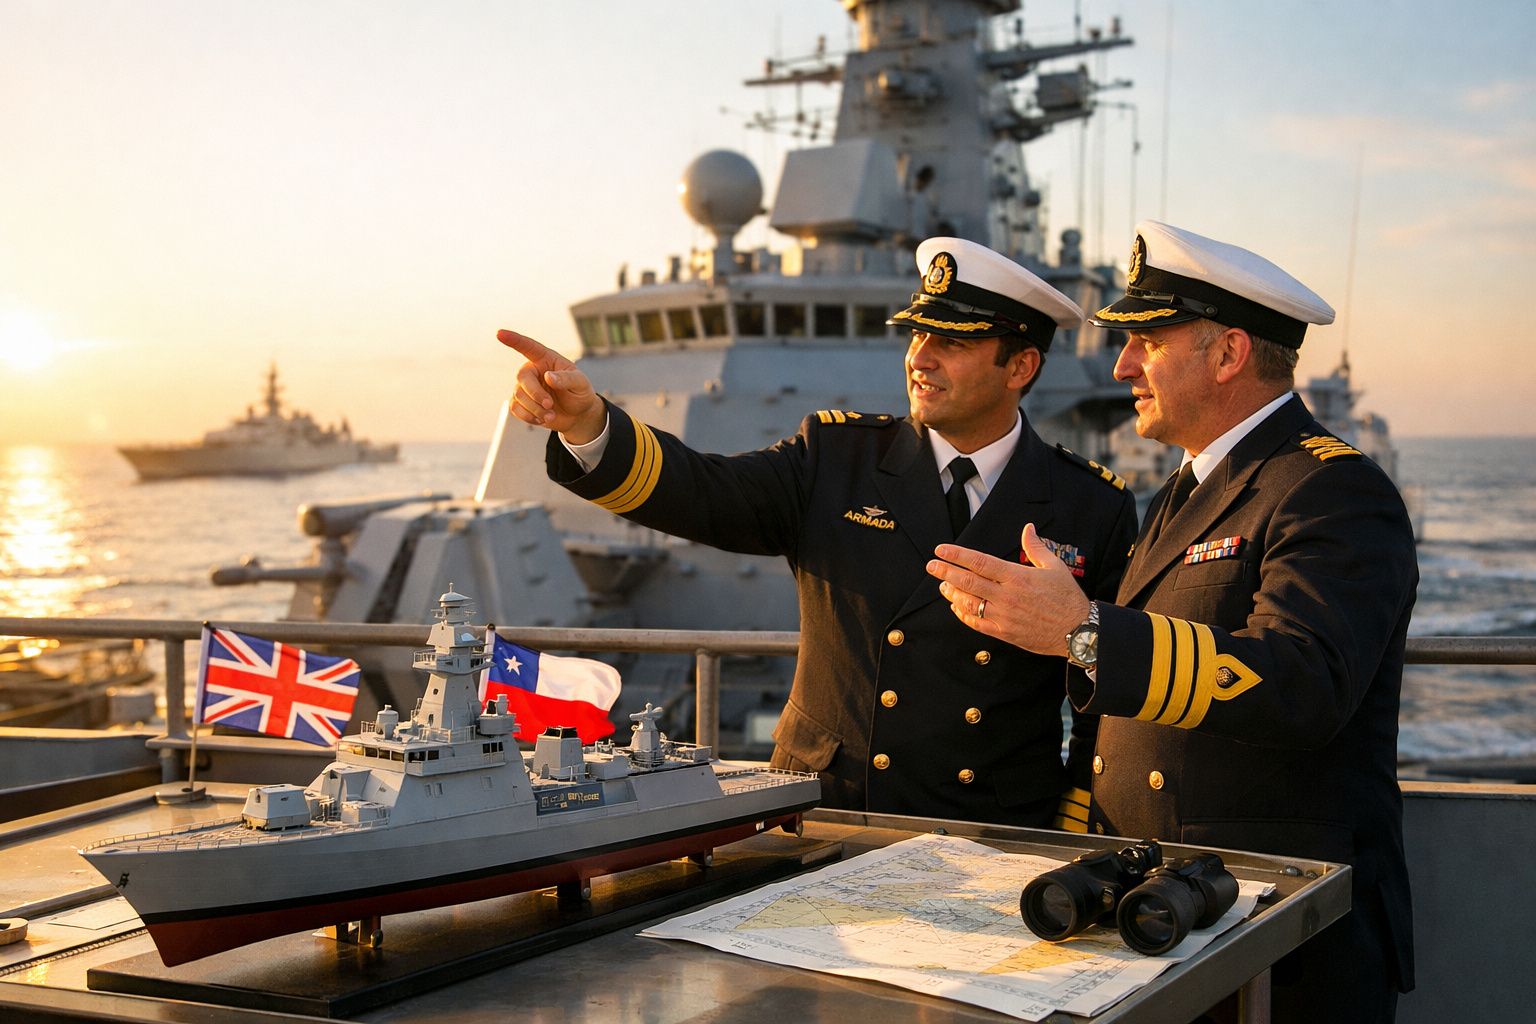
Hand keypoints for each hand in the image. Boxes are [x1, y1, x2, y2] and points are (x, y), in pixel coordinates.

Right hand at [496, 329, 605, 442]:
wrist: (578, 415)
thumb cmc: (579, 393)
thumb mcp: (580, 383)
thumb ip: (566, 378)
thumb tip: (548, 376)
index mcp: (546, 359)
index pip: (528, 347)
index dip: (514, 340)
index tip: (500, 333)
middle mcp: (533, 371)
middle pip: (522, 377)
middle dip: (535, 393)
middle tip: (549, 405)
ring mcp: (526, 387)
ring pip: (519, 396)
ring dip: (535, 409)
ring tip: (551, 415)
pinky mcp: (522, 403)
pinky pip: (515, 409)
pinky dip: (528, 417)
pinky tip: (541, 419)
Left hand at [927, 523, 1089, 655]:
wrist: (1078, 631)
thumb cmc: (1067, 598)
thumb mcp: (1055, 567)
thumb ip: (1036, 547)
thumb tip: (1028, 528)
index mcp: (1017, 576)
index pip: (980, 562)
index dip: (957, 555)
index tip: (941, 550)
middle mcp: (1007, 596)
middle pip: (968, 582)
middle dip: (946, 572)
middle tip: (931, 566)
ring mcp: (1004, 616)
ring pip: (969, 603)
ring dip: (952, 593)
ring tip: (943, 584)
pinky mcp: (1005, 633)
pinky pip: (977, 623)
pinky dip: (963, 614)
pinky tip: (956, 607)